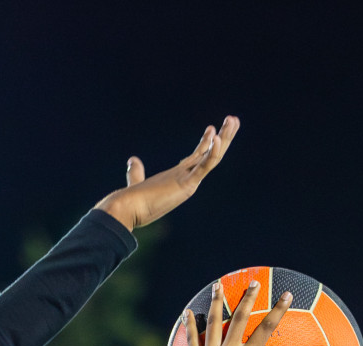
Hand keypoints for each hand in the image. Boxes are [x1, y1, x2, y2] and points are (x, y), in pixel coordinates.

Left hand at [94, 116, 238, 230]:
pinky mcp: (187, 185)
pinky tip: (218, 138)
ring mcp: (189, 180)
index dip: (206, 142)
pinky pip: (204, 167)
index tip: (212, 128)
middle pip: (210, 153)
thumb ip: (137, 171)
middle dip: (223, 136)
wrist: (128, 209)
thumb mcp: (137, 180)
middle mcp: (188, 176)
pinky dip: (212, 153)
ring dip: (224, 138)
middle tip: (233, 119)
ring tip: (233, 120)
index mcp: (179, 175)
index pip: (197, 156)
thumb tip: (132, 161)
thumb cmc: (135, 200)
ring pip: (213, 157)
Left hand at [177, 278, 323, 345]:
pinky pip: (191, 339)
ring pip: (212, 323)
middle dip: (248, 298)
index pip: (265, 329)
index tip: (287, 295)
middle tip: (254, 282)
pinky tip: (188, 311)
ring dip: (217, 302)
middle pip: (239, 318)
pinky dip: (189, 325)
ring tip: (218, 284)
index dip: (278, 311)